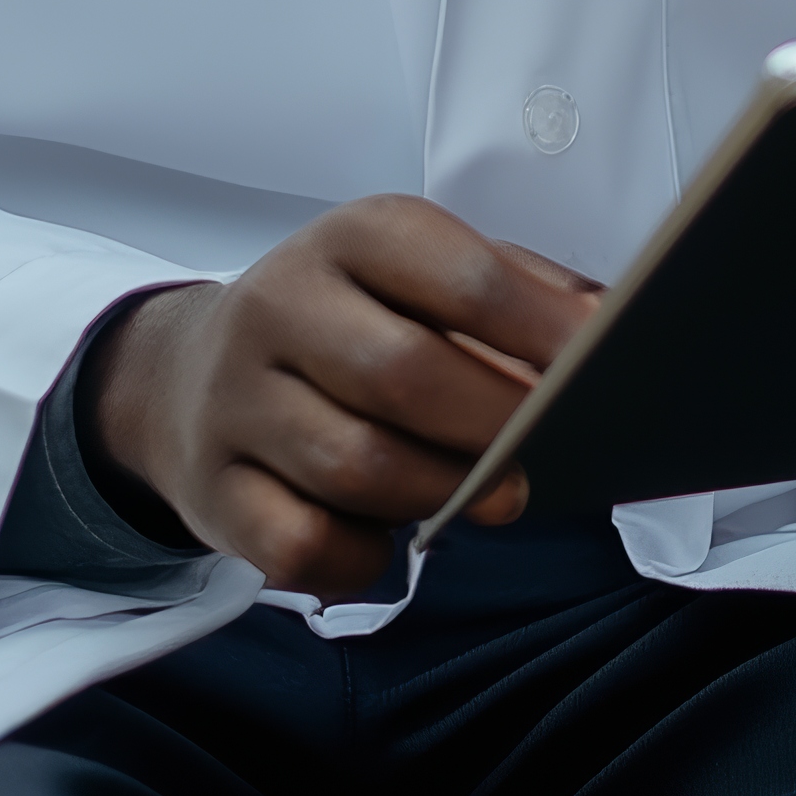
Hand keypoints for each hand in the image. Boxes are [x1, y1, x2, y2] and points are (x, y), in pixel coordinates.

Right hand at [88, 198, 598, 593]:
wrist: (187, 374)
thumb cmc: (345, 324)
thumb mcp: (420, 277)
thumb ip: (518, 291)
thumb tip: (608, 325)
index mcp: (351, 238)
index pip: (459, 276)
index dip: (540, 325)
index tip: (598, 362)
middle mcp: (280, 306)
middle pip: (402, 374)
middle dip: (492, 424)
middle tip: (539, 454)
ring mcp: (234, 401)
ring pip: (354, 466)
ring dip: (439, 493)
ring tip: (486, 498)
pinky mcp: (214, 490)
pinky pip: (301, 544)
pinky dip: (363, 557)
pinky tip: (389, 539)